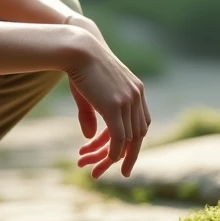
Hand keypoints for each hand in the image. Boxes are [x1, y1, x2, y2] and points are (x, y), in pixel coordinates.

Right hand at [62, 14, 150, 178]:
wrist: (77, 48)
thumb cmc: (79, 67)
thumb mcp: (89, 93)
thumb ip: (92, 115)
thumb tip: (91, 136)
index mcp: (135, 88)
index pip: (141, 121)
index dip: (134, 139)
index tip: (126, 153)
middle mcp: (136, 95)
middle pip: (139, 133)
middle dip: (129, 154)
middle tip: (123, 172)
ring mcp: (128, 101)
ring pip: (128, 139)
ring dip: (114, 158)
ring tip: (100, 171)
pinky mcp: (115, 106)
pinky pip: (120, 138)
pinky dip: (115, 153)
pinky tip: (107, 162)